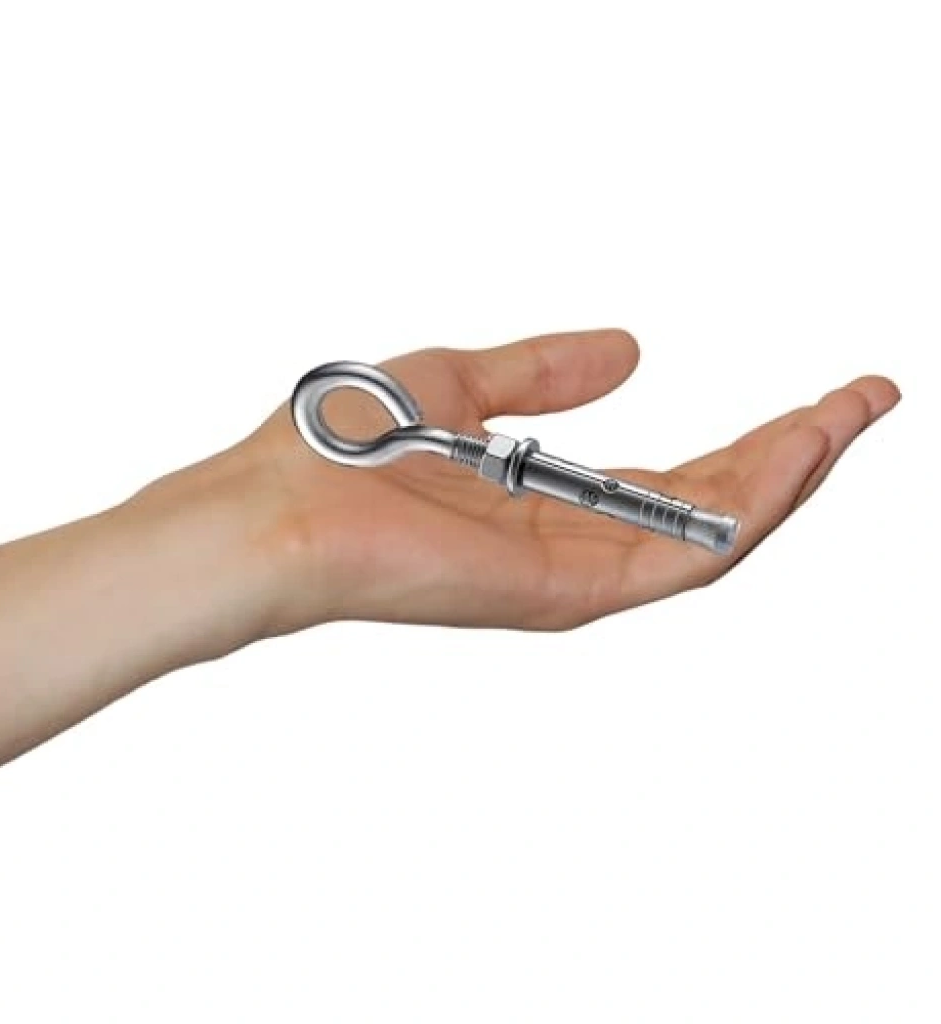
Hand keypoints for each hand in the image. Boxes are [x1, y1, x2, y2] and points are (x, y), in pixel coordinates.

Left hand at [235, 329, 899, 632]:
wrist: (276, 511)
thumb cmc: (342, 448)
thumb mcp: (462, 382)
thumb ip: (545, 372)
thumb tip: (630, 348)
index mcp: (545, 503)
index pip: (668, 476)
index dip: (742, 439)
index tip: (810, 396)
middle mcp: (569, 546)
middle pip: (704, 505)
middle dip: (788, 455)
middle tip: (860, 401)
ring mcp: (572, 575)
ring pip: (709, 533)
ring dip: (784, 476)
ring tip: (845, 418)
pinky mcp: (566, 591)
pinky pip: (680, 554)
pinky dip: (744, 508)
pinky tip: (794, 454)